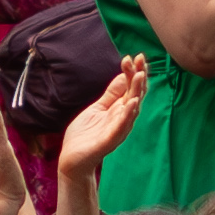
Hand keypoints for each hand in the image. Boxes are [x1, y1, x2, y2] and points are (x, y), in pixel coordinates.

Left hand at [50, 53, 150, 180]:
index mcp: (119, 110)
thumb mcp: (98, 108)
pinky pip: (121, 126)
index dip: (133, 72)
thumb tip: (123, 75)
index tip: (134, 56)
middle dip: (139, 77)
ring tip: (141, 75)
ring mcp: (118, 129)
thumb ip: (111, 94)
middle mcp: (123, 118)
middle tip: (140, 60)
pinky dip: (127, 114)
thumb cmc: (86, 134)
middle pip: (135, 95)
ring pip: (132, 108)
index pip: (131, 88)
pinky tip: (132, 103)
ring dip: (137, 92)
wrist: (73, 159)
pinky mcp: (109, 140)